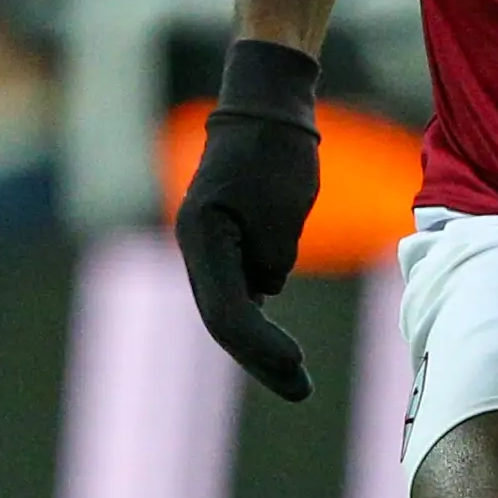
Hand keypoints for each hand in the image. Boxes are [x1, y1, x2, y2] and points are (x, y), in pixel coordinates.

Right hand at [173, 39, 324, 400]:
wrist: (266, 107)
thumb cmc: (276, 150)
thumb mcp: (283, 209)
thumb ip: (271, 257)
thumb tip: (267, 288)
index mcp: (201, 237)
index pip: (227, 310)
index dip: (260, 347)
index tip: (296, 366)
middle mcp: (197, 247)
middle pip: (224, 320)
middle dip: (261, 359)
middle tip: (301, 390)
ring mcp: (210, 249)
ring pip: (231, 312)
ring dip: (262, 348)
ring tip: (297, 382)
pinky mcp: (227, 245)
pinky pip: (240, 296)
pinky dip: (261, 325)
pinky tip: (282, 352)